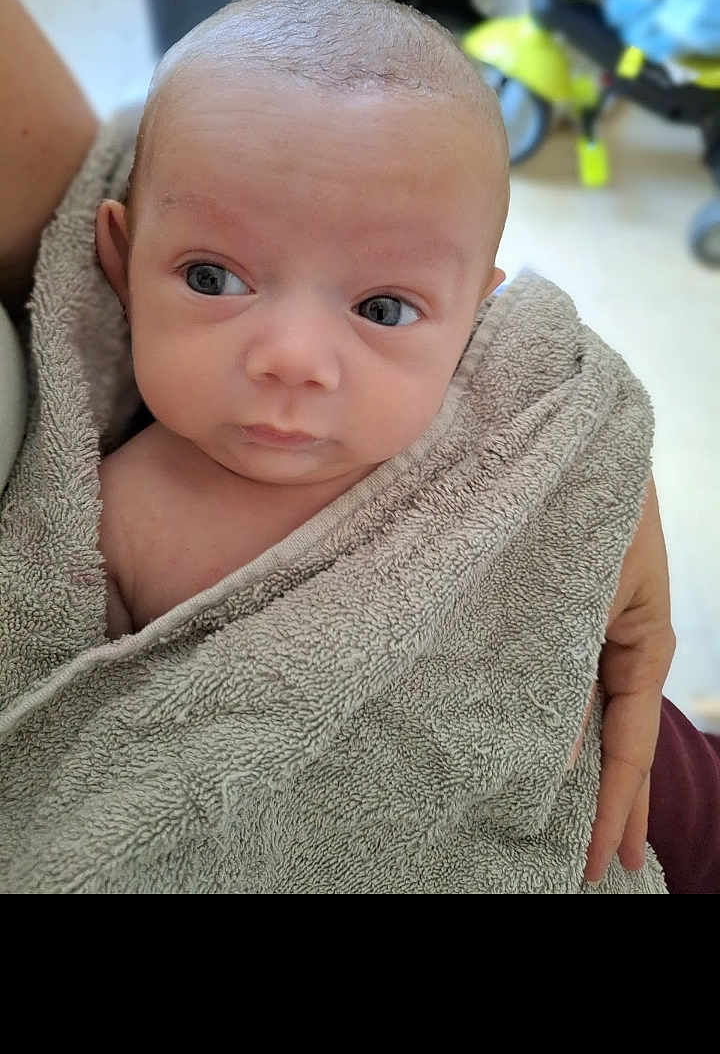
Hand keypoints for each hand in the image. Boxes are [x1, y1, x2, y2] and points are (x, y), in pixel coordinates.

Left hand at [583, 473, 675, 882]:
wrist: (568, 442)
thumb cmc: (595, 508)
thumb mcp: (591, 594)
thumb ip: (569, 674)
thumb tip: (557, 759)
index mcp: (643, 645)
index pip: (630, 748)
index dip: (615, 809)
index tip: (601, 864)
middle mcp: (616, 648)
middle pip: (616, 745)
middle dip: (606, 808)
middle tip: (589, 871)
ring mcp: (584, 634)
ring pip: (583, 720)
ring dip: (575, 773)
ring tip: (566, 831)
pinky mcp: (547, 617)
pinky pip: (552, 684)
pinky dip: (551, 725)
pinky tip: (533, 752)